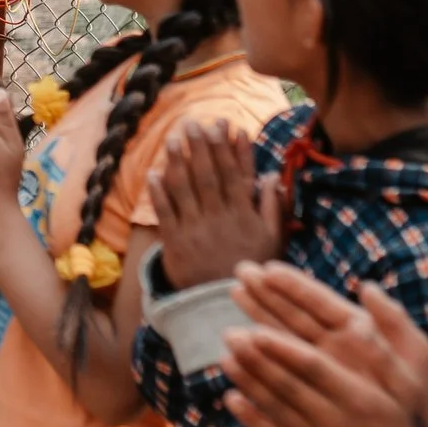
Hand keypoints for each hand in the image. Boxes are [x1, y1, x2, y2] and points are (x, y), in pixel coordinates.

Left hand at [147, 120, 284, 287]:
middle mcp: (219, 219)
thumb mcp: (272, 240)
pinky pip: (165, 213)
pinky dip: (159, 193)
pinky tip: (154, 173)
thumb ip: (273, 207)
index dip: (227, 148)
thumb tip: (272, 176)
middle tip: (192, 122)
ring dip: (178, 162)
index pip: (233, 174)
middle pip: (207, 176)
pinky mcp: (175, 242)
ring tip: (173, 139)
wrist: (223, 303)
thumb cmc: (250, 268)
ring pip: (185, 190)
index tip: (222, 125)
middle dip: (200, 146)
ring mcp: (195, 230)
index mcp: (243, 216)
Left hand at [221, 267, 427, 426]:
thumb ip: (393, 331)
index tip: (256, 328)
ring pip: (276, 406)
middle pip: (288, 384)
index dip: (284, 348)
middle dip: (256, 358)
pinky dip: (250, 416)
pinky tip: (230, 397)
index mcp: (361, 396)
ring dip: (248, 381)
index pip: (314, 367)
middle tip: (229, 332)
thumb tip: (368, 287)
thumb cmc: (411, 417)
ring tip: (224, 356)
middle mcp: (337, 419)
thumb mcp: (417, 374)